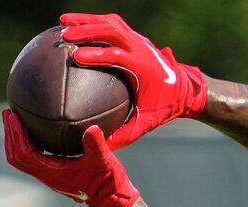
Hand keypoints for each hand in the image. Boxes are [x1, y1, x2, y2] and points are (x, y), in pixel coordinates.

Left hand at [2, 113, 141, 206]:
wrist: (112, 199)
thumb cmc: (107, 182)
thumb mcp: (104, 162)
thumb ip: (96, 145)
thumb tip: (92, 128)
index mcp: (52, 173)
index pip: (24, 153)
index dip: (16, 134)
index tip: (12, 115)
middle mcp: (46, 175)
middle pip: (16, 156)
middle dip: (10, 134)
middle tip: (8, 113)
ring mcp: (49, 175)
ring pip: (22, 158)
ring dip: (16, 139)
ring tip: (15, 120)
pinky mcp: (54, 172)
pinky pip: (32, 157)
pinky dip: (27, 143)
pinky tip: (34, 130)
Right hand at [58, 12, 206, 148]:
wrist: (185, 89)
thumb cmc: (163, 108)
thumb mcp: (146, 124)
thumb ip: (124, 135)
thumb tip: (100, 144)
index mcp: (144, 68)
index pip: (118, 56)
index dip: (97, 55)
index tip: (76, 57)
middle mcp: (142, 49)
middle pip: (113, 32)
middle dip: (88, 31)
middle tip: (65, 36)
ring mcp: (139, 40)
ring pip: (111, 23)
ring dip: (87, 20)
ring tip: (62, 21)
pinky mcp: (136, 36)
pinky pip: (113, 23)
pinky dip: (94, 21)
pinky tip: (75, 23)